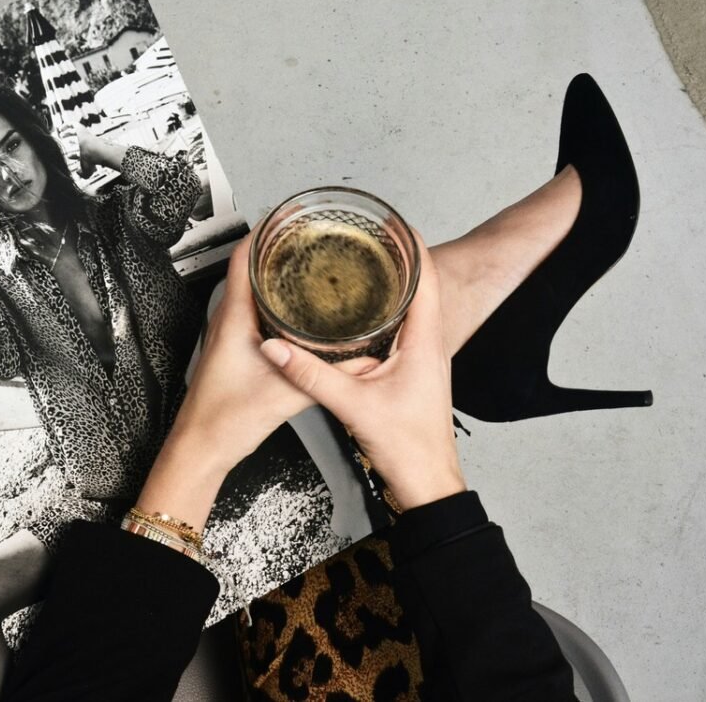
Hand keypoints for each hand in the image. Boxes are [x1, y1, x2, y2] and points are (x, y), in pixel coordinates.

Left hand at [56, 123, 95, 176]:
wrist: (94, 151)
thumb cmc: (91, 160)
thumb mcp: (87, 171)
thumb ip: (83, 174)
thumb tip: (78, 173)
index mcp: (88, 151)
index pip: (80, 151)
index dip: (73, 154)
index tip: (69, 156)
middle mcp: (87, 142)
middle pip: (78, 140)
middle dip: (70, 141)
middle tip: (64, 141)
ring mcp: (84, 135)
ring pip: (75, 131)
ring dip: (67, 133)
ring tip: (61, 134)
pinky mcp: (81, 128)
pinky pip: (73, 124)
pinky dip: (66, 125)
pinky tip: (61, 129)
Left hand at [134, 233, 373, 527]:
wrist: (201, 449)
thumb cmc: (224, 421)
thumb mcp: (286, 395)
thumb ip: (326, 374)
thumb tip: (363, 361)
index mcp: (234, 318)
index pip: (245, 256)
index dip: (268, 229)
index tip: (291, 215)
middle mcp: (228, 320)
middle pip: (251, 268)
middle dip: (281, 248)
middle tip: (310, 238)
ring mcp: (229, 335)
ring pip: (254, 291)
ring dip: (279, 275)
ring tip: (310, 266)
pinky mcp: (235, 351)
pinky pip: (256, 313)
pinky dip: (277, 302)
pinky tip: (299, 312)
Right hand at [257, 231, 465, 510]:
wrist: (427, 484)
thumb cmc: (408, 448)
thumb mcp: (353, 406)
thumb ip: (311, 375)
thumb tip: (277, 348)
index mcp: (424, 341)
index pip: (426, 276)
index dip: (411, 244)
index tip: (391, 220)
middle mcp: (428, 343)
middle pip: (419, 283)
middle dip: (395, 255)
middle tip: (368, 234)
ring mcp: (421, 357)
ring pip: (410, 305)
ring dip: (391, 281)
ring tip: (362, 262)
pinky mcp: (410, 370)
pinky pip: (400, 327)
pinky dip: (384, 309)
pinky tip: (360, 311)